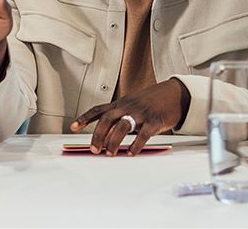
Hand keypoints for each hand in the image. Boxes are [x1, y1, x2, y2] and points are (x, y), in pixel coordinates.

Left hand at [70, 78, 190, 156]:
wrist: (174, 93)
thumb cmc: (151, 101)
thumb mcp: (131, 105)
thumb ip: (119, 118)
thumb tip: (106, 137)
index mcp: (120, 103)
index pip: (98, 110)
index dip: (84, 118)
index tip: (73, 127)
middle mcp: (128, 107)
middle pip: (107, 119)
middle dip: (98, 135)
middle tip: (94, 149)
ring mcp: (141, 113)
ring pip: (123, 126)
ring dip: (114, 141)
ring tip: (110, 153)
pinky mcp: (155, 121)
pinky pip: (143, 134)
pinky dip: (136, 145)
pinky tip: (131, 153)